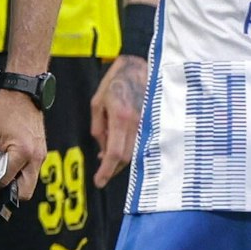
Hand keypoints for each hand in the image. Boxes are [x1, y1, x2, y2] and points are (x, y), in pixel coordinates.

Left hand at [0, 90, 46, 202]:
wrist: (23, 94)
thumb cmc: (5, 110)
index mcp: (22, 152)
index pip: (6, 181)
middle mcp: (36, 157)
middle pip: (25, 191)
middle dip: (9, 192)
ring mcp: (41, 156)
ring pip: (30, 183)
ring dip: (15, 182)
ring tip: (0, 169)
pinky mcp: (41, 153)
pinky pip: (32, 172)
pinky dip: (20, 173)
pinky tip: (8, 161)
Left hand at [88, 53, 147, 186]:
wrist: (140, 67)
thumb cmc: (116, 81)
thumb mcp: (98, 102)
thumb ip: (98, 128)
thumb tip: (102, 149)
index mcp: (121, 116)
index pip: (114, 153)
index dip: (106, 170)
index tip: (99, 181)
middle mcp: (137, 122)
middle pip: (125, 157)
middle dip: (112, 167)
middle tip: (101, 173)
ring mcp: (147, 123)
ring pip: (134, 152)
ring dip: (120, 159)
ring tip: (107, 154)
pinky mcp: (152, 123)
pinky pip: (141, 143)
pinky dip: (129, 149)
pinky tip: (119, 145)